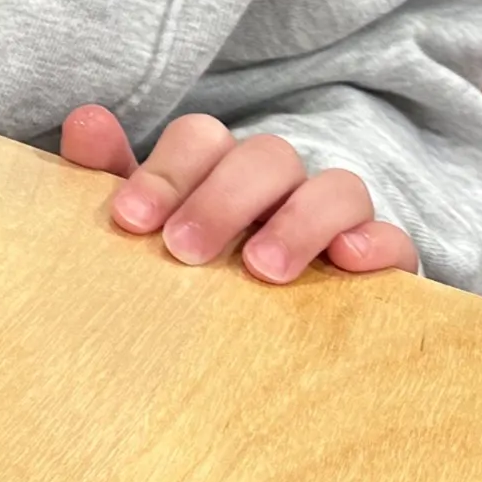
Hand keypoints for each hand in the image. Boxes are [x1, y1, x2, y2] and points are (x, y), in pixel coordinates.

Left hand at [59, 105, 418, 282]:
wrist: (267, 360)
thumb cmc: (195, 277)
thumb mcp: (151, 232)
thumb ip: (112, 181)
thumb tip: (85, 122)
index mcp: (220, 171)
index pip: (201, 138)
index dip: (166, 170)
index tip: (131, 221)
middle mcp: (281, 186)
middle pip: (266, 155)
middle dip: (221, 198)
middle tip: (183, 252)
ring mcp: (336, 223)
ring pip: (337, 186)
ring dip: (297, 220)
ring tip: (260, 270)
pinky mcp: (383, 266)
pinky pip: (396, 240)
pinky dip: (377, 243)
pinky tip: (348, 263)